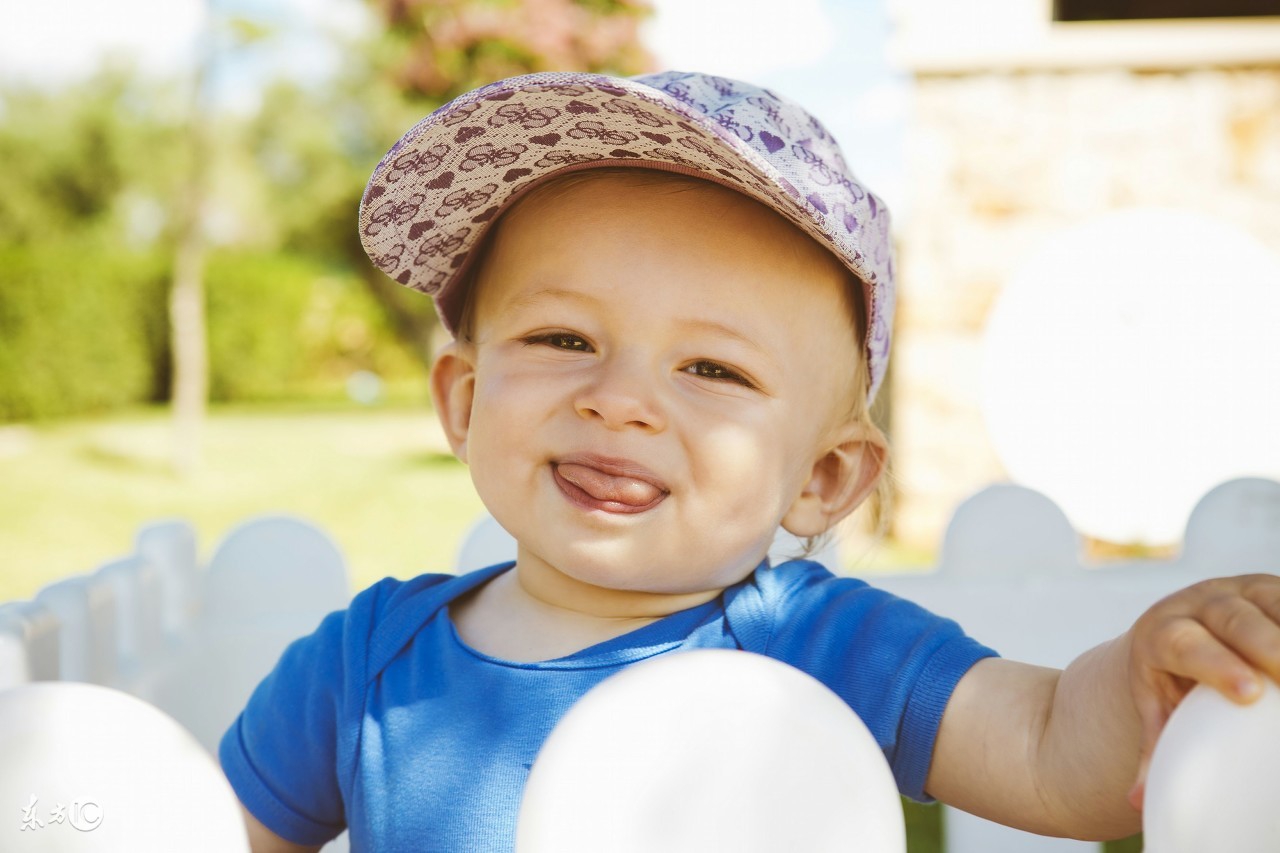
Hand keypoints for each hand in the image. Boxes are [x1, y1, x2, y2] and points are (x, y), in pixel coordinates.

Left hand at [1125, 574, 1279, 809]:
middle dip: (1265, 645)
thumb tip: (1138, 801)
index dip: (1215, 665)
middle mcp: (1197, 604)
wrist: (1175, 628)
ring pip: (1269, 601)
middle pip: (1231, 618)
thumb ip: (1152, 749)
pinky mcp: (1269, 588)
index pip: (1183, 644)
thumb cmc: (1168, 680)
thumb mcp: (1156, 707)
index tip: (1247, 693)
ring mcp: (1237, 591)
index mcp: (1161, 633)